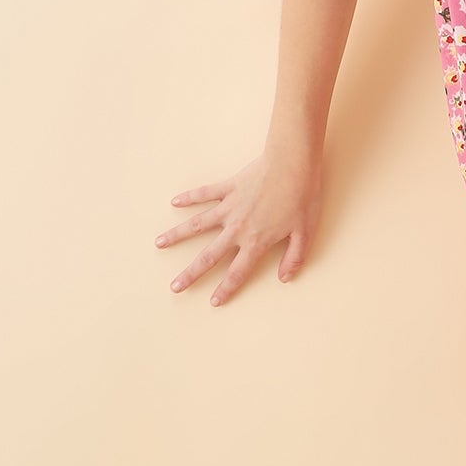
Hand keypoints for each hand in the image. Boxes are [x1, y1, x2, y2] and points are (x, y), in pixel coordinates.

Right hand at [155, 146, 322, 305]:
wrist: (293, 163)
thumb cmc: (303, 196)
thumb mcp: (306, 232)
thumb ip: (295, 257)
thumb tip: (285, 278)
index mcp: (256, 241)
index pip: (238, 272)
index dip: (226, 289)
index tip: (213, 302)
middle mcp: (237, 228)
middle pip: (209, 256)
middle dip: (191, 274)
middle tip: (174, 286)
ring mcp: (230, 207)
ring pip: (197, 225)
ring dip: (177, 235)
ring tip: (158, 244)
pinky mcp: (228, 187)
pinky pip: (204, 193)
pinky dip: (189, 197)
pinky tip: (174, 202)